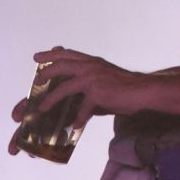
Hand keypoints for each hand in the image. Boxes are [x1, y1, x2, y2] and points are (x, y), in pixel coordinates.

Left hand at [24, 48, 151, 133]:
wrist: (143, 90)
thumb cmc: (126, 86)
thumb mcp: (105, 75)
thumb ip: (89, 80)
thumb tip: (76, 95)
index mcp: (92, 62)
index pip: (68, 54)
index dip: (51, 54)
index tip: (37, 57)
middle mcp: (91, 67)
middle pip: (61, 65)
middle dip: (45, 72)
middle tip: (36, 80)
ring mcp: (93, 79)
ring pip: (65, 87)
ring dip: (51, 99)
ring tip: (42, 108)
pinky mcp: (97, 93)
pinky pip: (82, 108)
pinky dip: (78, 118)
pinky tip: (75, 126)